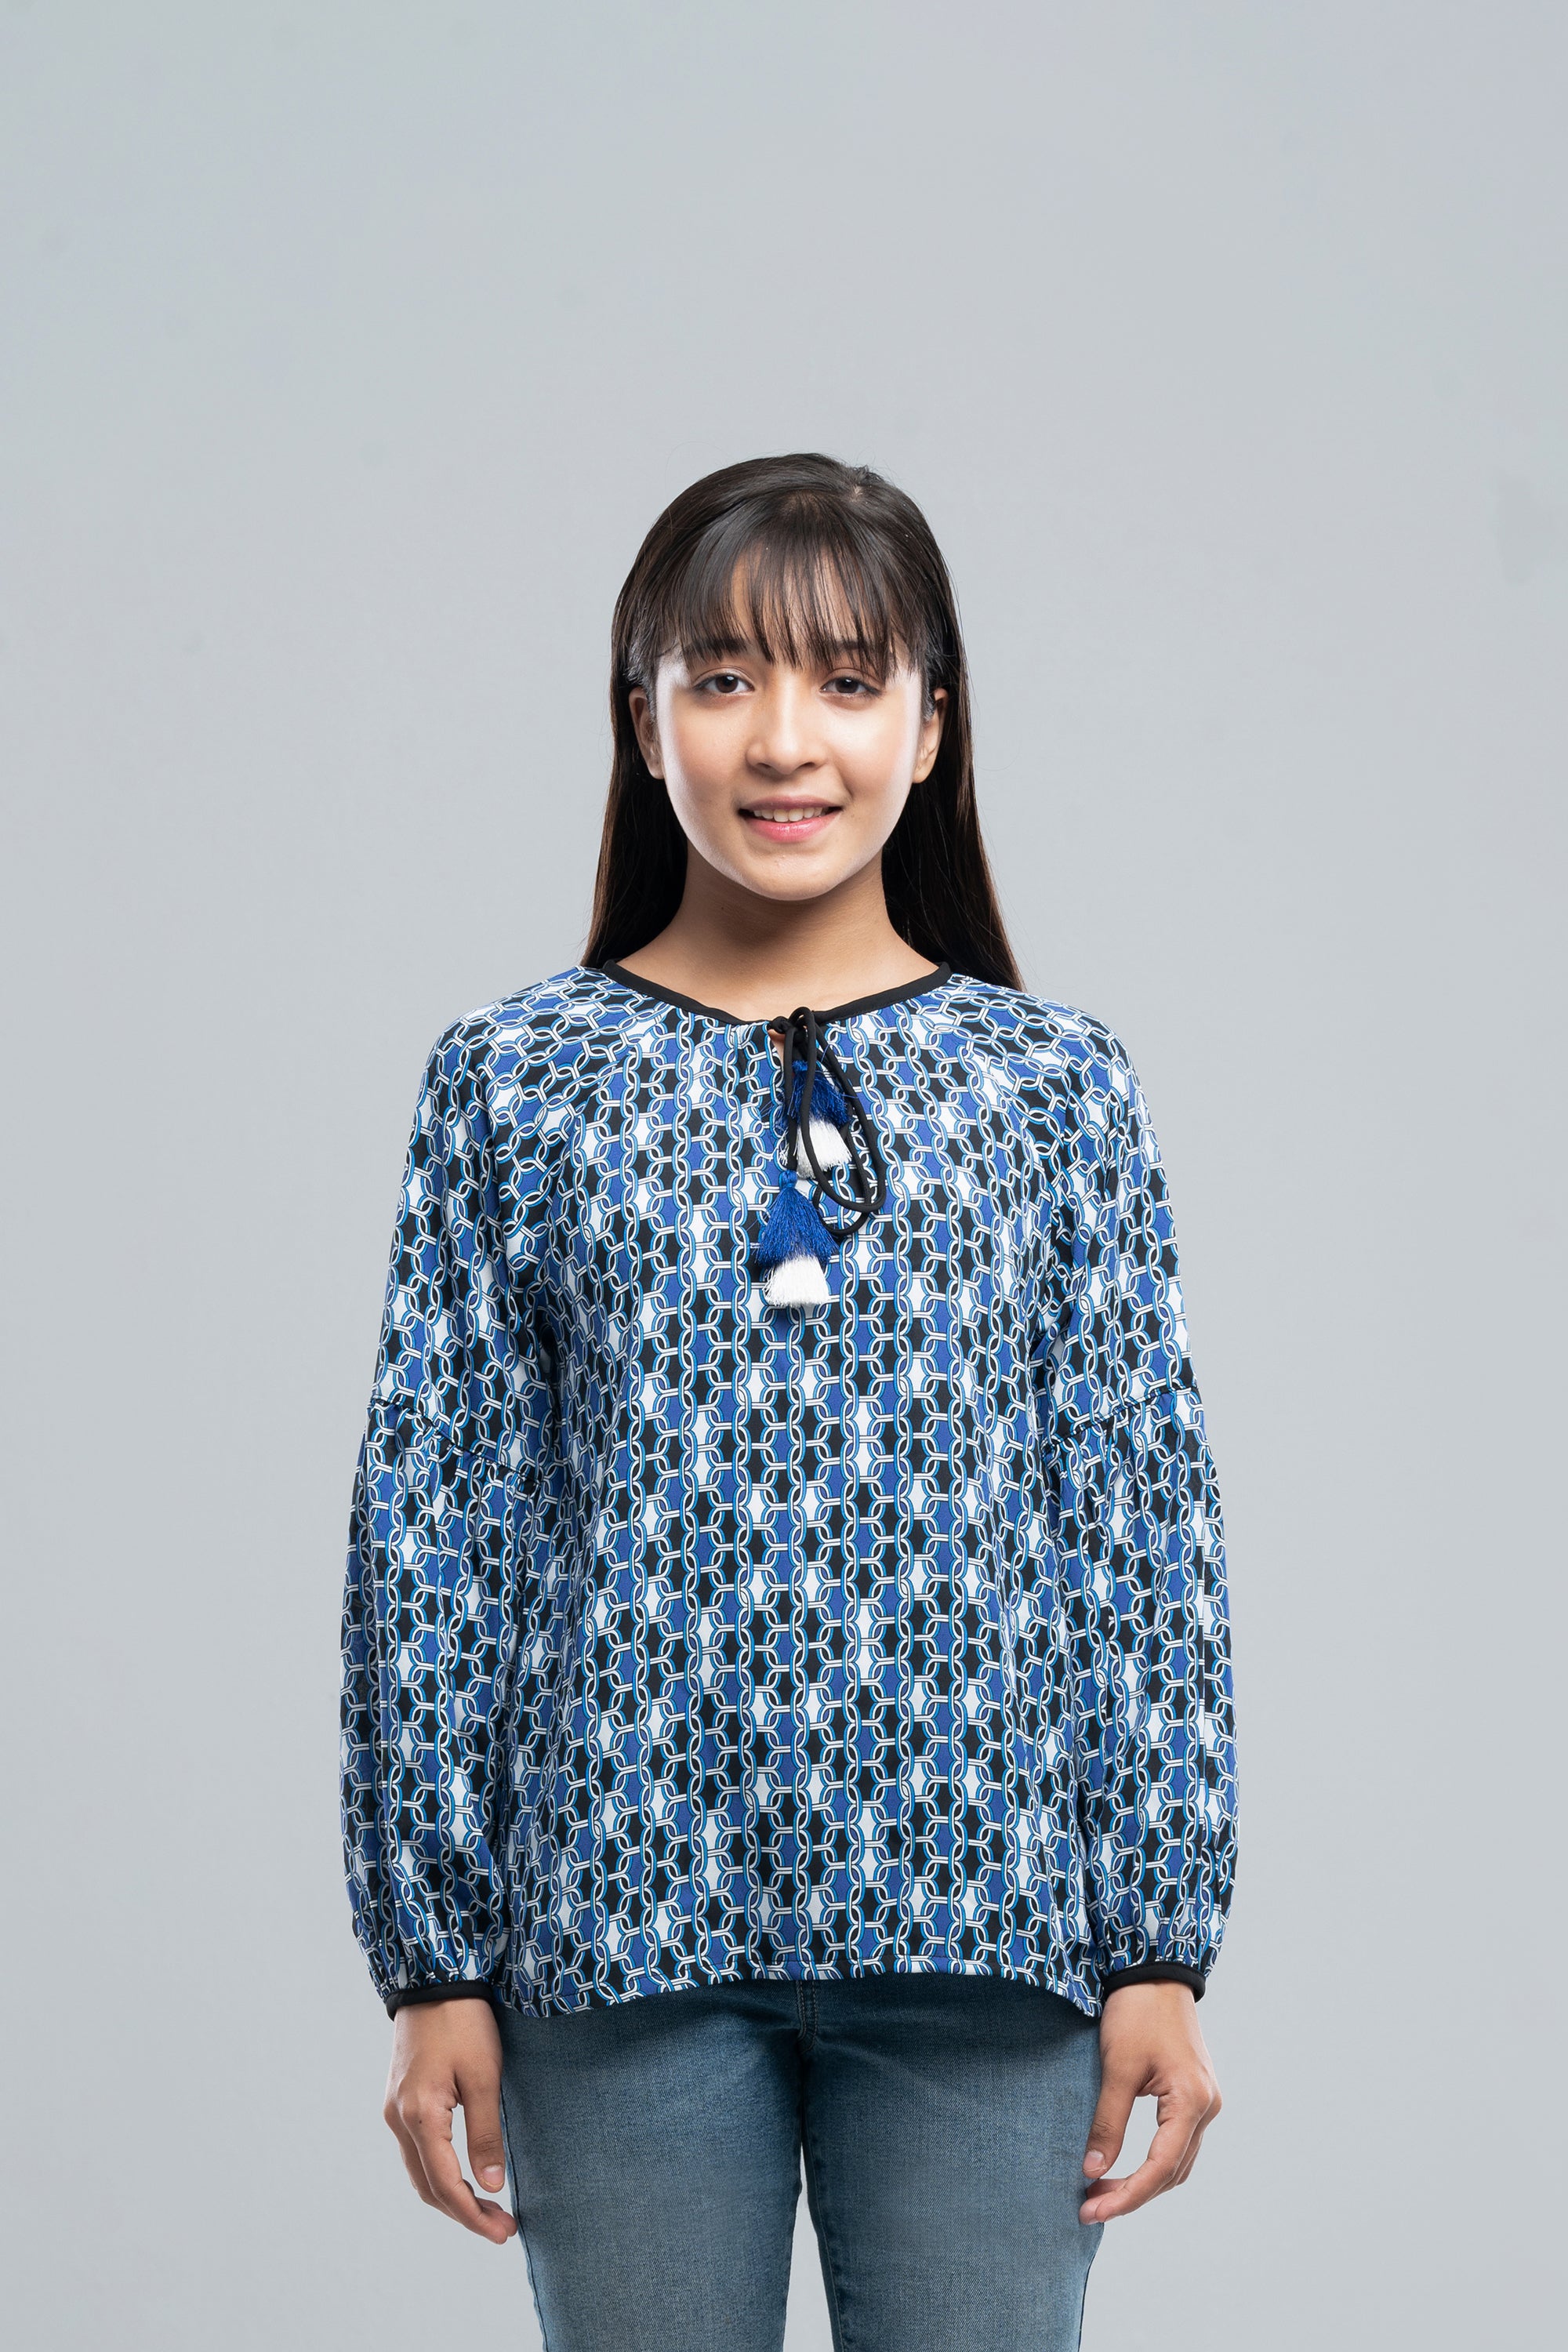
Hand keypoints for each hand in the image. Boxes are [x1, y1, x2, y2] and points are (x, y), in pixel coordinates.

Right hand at [383, 1998, 517, 2244]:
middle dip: (464, 2212)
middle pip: (428, 2187)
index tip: (503, 2232)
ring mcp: (394, 2109)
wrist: (434, 1978)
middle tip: (502, 2226)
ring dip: (451, 2195)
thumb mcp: (485, 2076)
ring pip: (419, 2172)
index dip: (473, 2216)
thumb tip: (491, 2185)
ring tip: (488, 2207)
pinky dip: (439, 2172)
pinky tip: (463, 2174)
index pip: (445, 2186)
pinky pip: (415, 2151)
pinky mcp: (399, 2099)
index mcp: (419, 2116)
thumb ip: (485, 2133)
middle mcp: (398, 2119)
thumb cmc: (464, 2022)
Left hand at [1080, 1982, 1220, 2223]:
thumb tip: (1092, 2171)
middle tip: (1089, 2207)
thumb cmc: (1137, 2012)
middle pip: (1171, 2173)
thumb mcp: (1117, 2067)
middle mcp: (1207, 2107)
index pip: (1160, 2168)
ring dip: (1142, 2183)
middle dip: (1131, 2194)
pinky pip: (1176, 2143)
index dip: (1126, 2196)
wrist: (1153, 1970)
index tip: (1092, 2210)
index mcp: (1192, 2101)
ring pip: (1176, 2162)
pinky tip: (1124, 2169)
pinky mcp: (1193, 2095)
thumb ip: (1107, 2122)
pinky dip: (1152, 2163)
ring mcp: (1204, 2102)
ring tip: (1101, 2193)